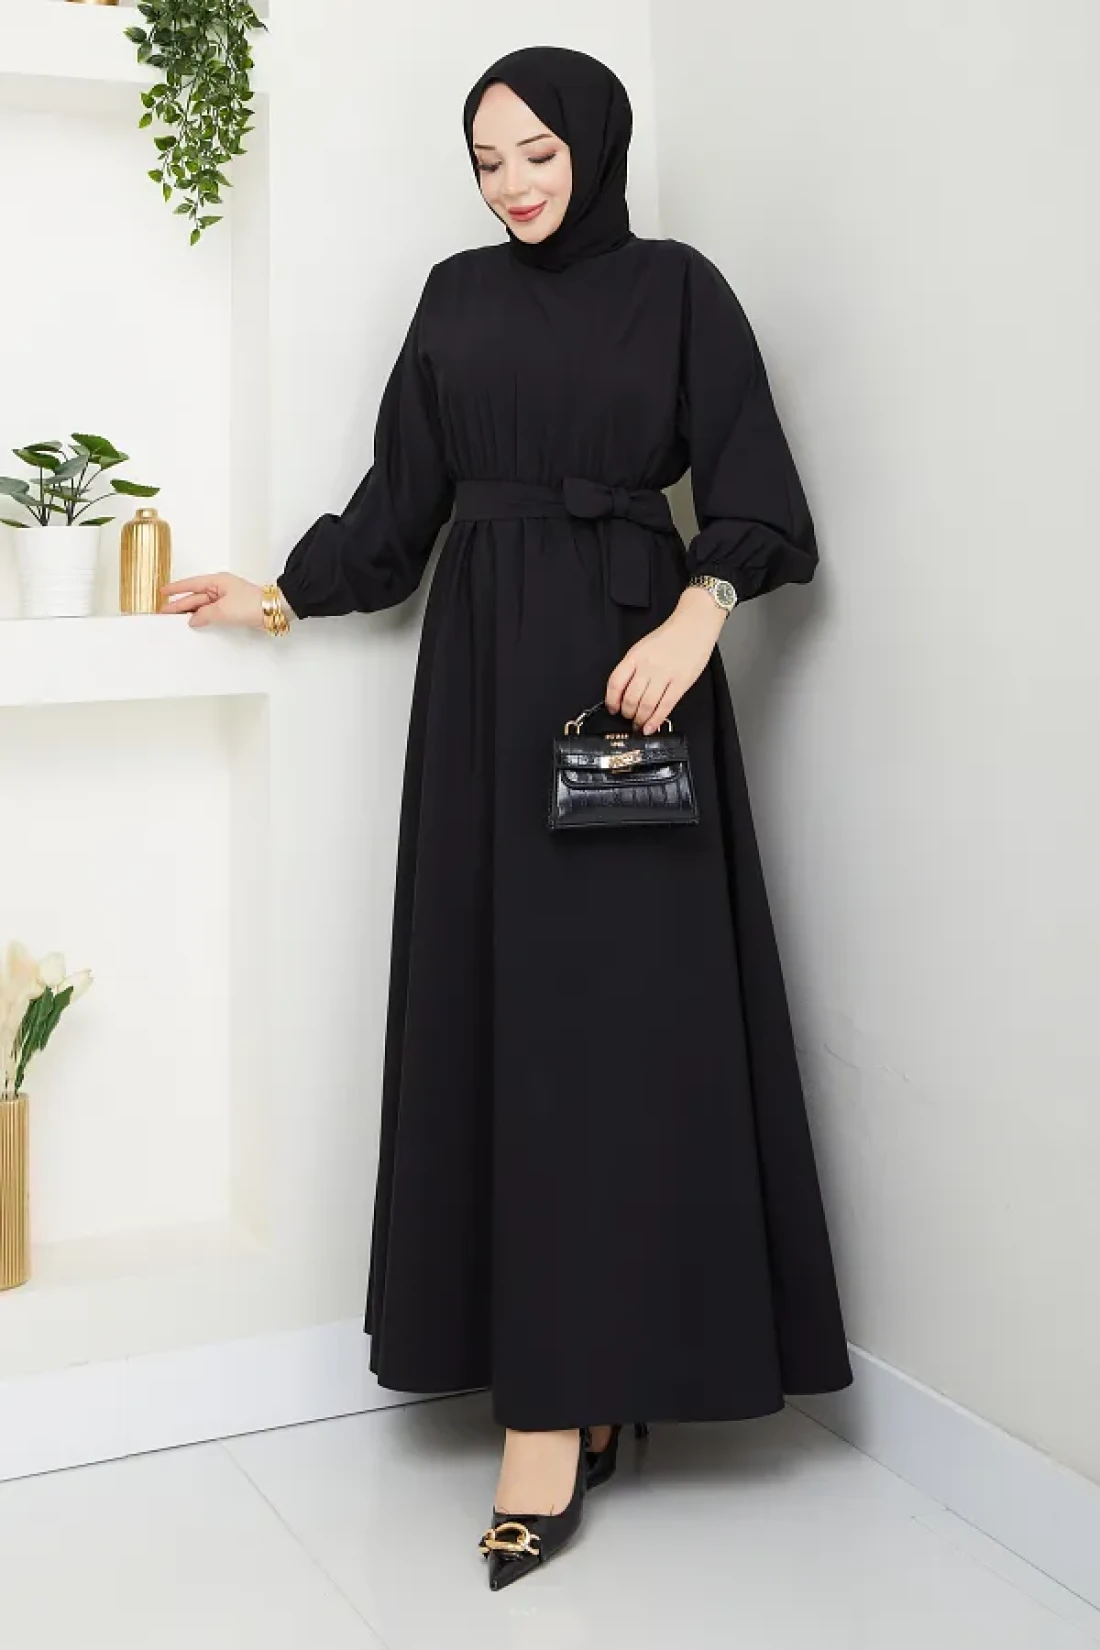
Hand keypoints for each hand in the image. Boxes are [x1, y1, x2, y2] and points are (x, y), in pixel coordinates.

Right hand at [159, 571, 266, 629]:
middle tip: (163, 612)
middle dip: (179, 604)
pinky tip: (196, 622)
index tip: (162, 592)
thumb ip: (204, 615)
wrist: (274, 611)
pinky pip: (212, 612)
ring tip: (175, 619)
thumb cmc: (252, 603)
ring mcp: (227, 599)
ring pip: (203, 606)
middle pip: (195, 596)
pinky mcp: (233, 609)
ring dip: (190, 612)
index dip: (175, 589)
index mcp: (217, 581)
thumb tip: (193, 619)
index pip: (190, 584)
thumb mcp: (223, 610)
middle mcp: (221, 588)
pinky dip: (203, 617)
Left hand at [606, 586, 728, 731]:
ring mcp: (665, 674)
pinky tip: (650, 727)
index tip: (612, 708)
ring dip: (639, 719)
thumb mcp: (643, 647)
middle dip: (627, 713)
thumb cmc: (670, 636)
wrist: (694, 625)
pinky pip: (665, 706)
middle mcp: (648, 665)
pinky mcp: (681, 682)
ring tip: (639, 724)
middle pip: (630, 697)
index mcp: (635, 656)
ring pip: (646, 705)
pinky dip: (655, 720)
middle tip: (628, 718)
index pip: (615, 682)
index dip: (611, 700)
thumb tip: (624, 692)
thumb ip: (633, 667)